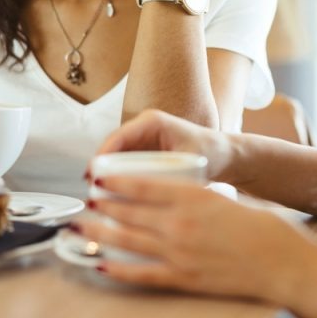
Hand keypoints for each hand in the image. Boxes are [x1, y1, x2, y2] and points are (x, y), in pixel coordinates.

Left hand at [76, 175, 316, 305]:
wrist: (282, 263)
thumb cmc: (263, 228)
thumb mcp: (225, 199)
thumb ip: (196, 198)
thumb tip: (171, 198)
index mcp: (194, 197)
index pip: (143, 185)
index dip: (115, 181)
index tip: (99, 178)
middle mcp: (181, 223)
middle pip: (129, 212)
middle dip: (102, 206)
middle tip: (85, 202)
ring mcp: (179, 253)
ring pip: (127, 241)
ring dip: (100, 234)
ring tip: (81, 229)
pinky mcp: (183, 278)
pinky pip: (142, 274)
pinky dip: (118, 270)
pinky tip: (102, 265)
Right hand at [95, 110, 233, 181]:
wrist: (224, 157)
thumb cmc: (211, 153)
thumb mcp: (186, 161)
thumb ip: (162, 171)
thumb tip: (138, 186)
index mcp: (152, 122)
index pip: (119, 136)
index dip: (102, 154)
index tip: (93, 172)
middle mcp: (143, 128)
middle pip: (113, 148)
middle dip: (101, 167)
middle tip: (92, 187)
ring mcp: (142, 141)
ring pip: (116, 158)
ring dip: (108, 175)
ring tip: (100, 194)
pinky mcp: (143, 155)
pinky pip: (125, 166)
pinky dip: (119, 179)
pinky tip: (114, 196)